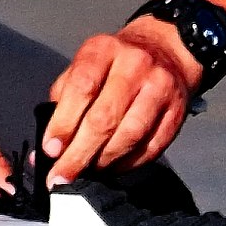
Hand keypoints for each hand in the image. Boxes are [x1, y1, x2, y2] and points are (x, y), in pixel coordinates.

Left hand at [39, 20, 201, 181]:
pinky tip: (113, 168)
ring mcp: (160, 88)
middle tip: (62, 176)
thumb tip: (47, 146)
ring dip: (104, 160)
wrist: (166, 50)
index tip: (51, 150)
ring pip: (130, 135)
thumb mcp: (85, 64)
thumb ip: (63, 98)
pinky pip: (152, 147)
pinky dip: (129, 164)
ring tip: (88, 171)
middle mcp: (135, 65)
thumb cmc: (115, 64)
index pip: (82, 87)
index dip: (64, 123)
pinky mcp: (177, 112)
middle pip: (105, 117)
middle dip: (79, 153)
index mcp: (104, 50)